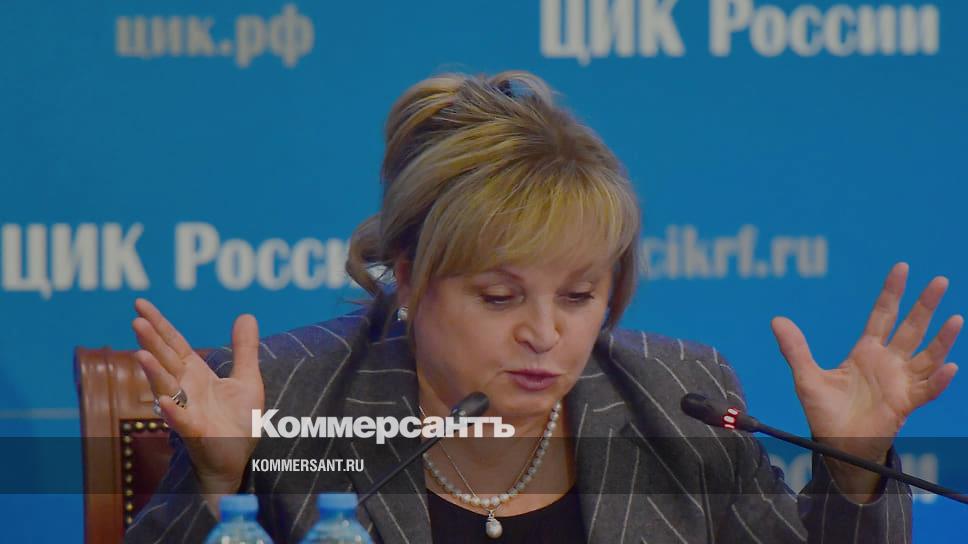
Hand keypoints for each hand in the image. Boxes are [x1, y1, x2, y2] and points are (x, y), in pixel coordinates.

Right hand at [132, 298, 264, 493]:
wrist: (238, 457)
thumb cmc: (237, 421)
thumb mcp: (247, 379)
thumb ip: (244, 348)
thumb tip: (246, 315)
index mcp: (196, 373)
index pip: (173, 343)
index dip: (158, 323)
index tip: (139, 303)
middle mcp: (185, 388)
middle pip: (165, 360)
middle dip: (151, 341)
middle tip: (137, 320)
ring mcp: (186, 409)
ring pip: (166, 387)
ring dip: (153, 372)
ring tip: (140, 354)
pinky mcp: (194, 431)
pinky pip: (181, 420)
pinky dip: (172, 411)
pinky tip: (166, 401)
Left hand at [771, 263, 962, 499]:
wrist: (837, 445)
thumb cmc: (824, 412)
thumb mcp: (806, 377)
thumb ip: (795, 349)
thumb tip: (777, 320)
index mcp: (866, 352)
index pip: (883, 315)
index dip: (892, 293)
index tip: (902, 268)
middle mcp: (888, 363)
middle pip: (911, 328)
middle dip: (925, 306)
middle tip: (940, 281)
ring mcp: (900, 382)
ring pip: (927, 355)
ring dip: (942, 339)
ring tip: (955, 318)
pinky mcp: (905, 404)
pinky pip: (927, 390)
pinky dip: (939, 380)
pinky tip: (949, 367)